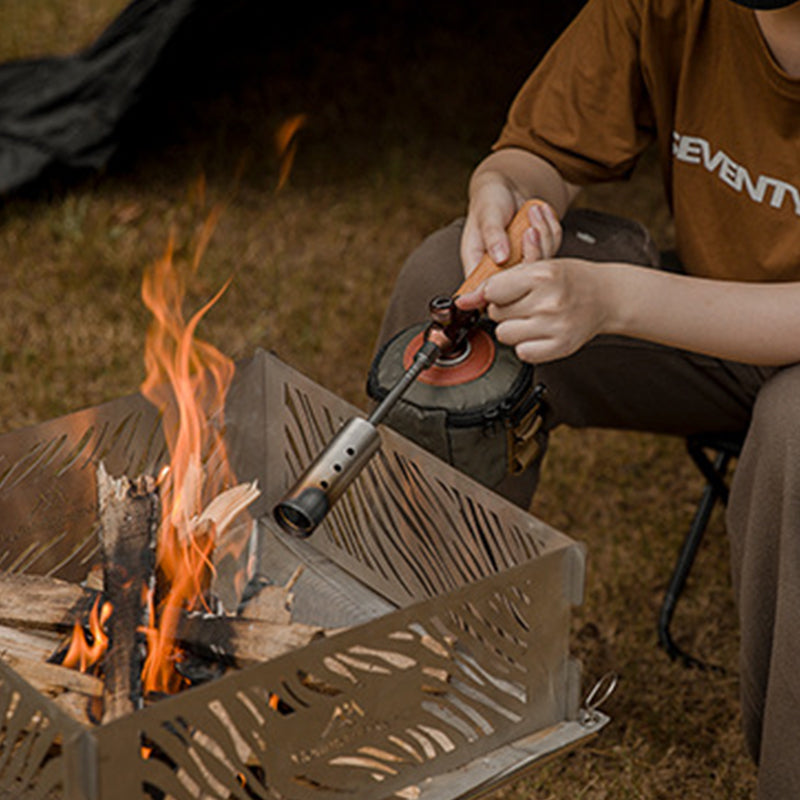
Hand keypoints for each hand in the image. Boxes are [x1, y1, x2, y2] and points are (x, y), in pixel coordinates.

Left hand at [458, 255, 612, 363]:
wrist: (606, 296)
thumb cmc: (570, 279)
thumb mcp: (537, 266)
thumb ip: (498, 281)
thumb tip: (464, 301)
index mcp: (542, 275)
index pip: (491, 291)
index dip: (494, 292)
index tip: (504, 292)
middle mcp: (549, 302)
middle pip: (496, 314)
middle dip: (505, 308)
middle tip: (527, 302)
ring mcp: (555, 327)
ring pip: (505, 334)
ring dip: (513, 327)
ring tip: (533, 316)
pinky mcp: (560, 347)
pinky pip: (522, 353)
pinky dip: (527, 345)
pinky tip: (540, 332)